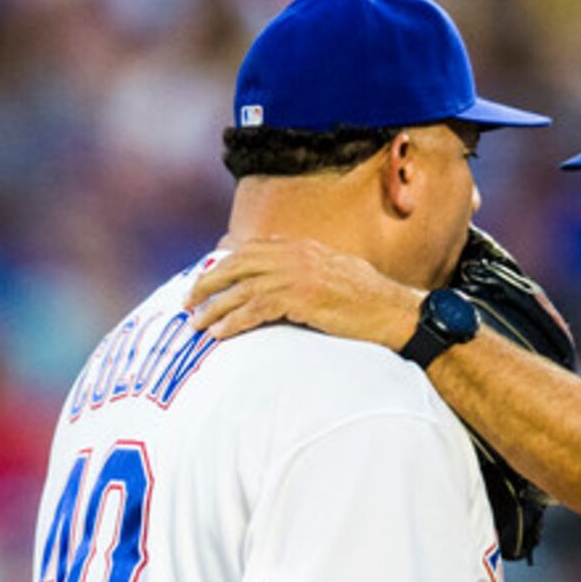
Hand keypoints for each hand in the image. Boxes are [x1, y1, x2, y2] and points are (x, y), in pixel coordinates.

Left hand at [187, 238, 421, 347]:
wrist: (393, 311)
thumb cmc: (368, 299)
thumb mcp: (335, 272)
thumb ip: (306, 267)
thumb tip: (282, 272)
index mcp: (301, 247)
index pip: (251, 249)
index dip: (224, 264)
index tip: (205, 279)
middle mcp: (295, 255)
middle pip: (237, 264)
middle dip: (208, 282)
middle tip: (187, 300)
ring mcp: (297, 275)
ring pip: (242, 288)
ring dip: (214, 306)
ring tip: (195, 323)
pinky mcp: (301, 298)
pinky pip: (256, 309)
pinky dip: (234, 321)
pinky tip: (219, 334)